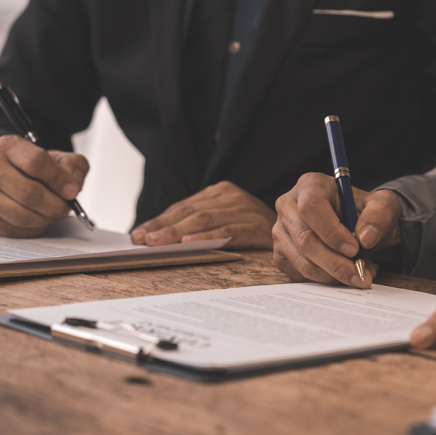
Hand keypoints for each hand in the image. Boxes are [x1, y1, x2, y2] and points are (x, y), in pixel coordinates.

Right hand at [0, 135, 88, 237]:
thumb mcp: (56, 158)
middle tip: (65, 207)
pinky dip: (33, 228)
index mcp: (8, 147)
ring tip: (52, 212)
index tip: (72, 191)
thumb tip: (72, 185)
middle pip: (29, 193)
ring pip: (21, 215)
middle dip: (55, 205)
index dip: (58, 180)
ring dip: (45, 219)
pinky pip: (15, 230)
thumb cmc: (32, 169)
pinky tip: (36, 218)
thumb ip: (72, 165)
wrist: (1, 179)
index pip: (36, 162)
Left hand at [130, 181, 274, 248]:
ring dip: (177, 233)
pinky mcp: (255, 226)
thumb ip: (197, 223)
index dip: (159, 220)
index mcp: (221, 191)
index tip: (138, 234)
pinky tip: (189, 243)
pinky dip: (206, 238)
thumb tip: (156, 235)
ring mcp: (244, 210)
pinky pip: (226, 232)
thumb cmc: (254, 229)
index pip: (184, 206)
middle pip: (191, 212)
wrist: (297, 228)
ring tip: (157, 243)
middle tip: (142, 240)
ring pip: (204, 221)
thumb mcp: (226, 219)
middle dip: (162, 227)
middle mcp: (232, 196)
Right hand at [273, 172, 402, 287]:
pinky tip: (346, 274)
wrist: (357, 225)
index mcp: (310, 185)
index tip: (354, 250)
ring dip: (335, 276)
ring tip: (361, 274)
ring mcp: (281, 232)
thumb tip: (366, 237)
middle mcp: (288, 206)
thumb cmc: (365, 210)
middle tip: (362, 274)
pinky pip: (300, 275)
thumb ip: (378, 216)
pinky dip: (326, 281)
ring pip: (303, 262)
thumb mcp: (382, 205)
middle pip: (305, 240)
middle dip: (336, 264)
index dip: (331, 232)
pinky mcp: (281, 254)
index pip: (311, 208)